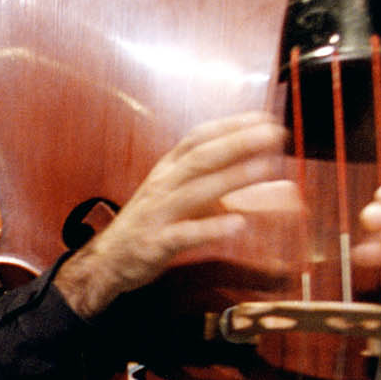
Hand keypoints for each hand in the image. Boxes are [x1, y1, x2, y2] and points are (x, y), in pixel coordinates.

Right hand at [55, 113, 292, 317]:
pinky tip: (239, 224)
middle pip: (201, 157)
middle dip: (238, 143)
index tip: (264, 118)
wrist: (107, 261)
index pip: (198, 138)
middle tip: (273, 134)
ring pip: (196, 191)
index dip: (231, 126)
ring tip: (266, 168)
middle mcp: (162, 186)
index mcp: (167, 170)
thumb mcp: (181, 198)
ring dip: (233, 177)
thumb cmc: (150, 224)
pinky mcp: (155, 244)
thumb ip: (220, 186)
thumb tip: (270, 180)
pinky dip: (211, 228)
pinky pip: (184, 234)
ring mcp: (157, 214)